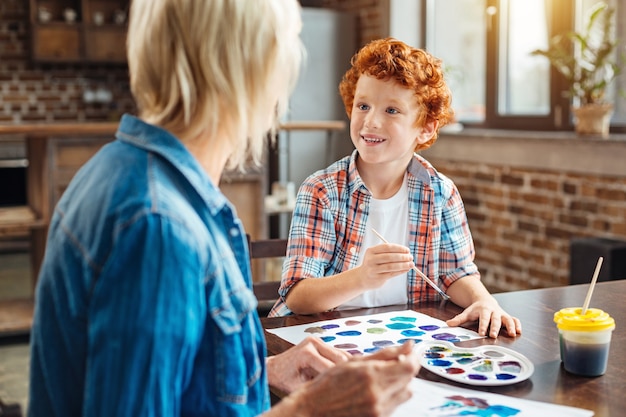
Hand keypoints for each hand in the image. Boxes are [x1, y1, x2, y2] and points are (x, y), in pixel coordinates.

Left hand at [266, 336, 350, 393]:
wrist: (274, 367)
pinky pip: (337, 353)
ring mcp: (317, 341)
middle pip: (341, 358)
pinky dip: (344, 363)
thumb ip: (317, 388)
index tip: (350, 391)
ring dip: (349, 367)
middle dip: (348, 373)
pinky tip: (349, 375)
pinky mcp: (321, 343)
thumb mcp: (299, 388)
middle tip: (355, 386)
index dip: (341, 381)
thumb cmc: (283, 378)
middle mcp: (313, 343)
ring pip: (342, 354)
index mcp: (307, 353)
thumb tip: (334, 394)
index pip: (331, 368)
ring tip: (354, 381)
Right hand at [278, 341, 419, 416]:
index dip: (414, 356)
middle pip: (409, 380)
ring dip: (400, 383)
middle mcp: (377, 396)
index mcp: (371, 376)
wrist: (312, 410)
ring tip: (382, 377)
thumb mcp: (353, 361)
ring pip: (405, 393)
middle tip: (395, 361)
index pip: (409, 366)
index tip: (411, 350)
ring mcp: (378, 411)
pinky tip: (375, 390)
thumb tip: (408, 344)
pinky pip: (395, 405)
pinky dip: (391, 395)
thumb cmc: (327, 384)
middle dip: (406, 368)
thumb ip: (384, 354)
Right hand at [359, 243, 413, 289]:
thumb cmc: (374, 264)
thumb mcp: (377, 255)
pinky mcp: (377, 278)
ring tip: (411, 264)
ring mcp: (373, 270)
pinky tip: (406, 269)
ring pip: (391, 266)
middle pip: (389, 257)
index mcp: (371, 251)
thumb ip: (388, 253)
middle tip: (411, 257)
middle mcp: (371, 260)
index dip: (399, 248)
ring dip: (403, 265)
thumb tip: (406, 253)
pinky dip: (400, 271)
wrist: (362, 278)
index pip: (387, 247)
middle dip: (402, 257)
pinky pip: (391, 274)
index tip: (407, 250)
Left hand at [446, 297, 521, 337]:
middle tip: (493, 335)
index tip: (481, 333)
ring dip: (510, 326)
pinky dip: (517, 324)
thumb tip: (448, 324)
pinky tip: (519, 331)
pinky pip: (514, 319)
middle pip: (495, 319)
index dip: (482, 325)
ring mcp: (501, 314)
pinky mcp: (507, 316)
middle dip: (495, 327)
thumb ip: (458, 319)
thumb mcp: (466, 313)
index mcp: (483, 310)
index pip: (483, 318)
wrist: (485, 301)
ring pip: (507, 319)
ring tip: (512, 334)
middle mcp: (494, 311)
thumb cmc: (475, 310)